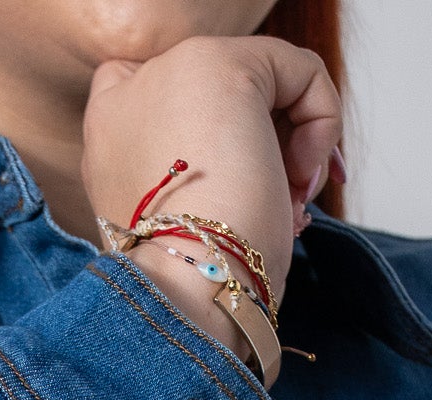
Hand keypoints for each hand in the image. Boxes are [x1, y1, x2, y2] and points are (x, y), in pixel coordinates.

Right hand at [83, 37, 342, 350]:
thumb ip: (199, 185)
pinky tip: (303, 179)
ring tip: (292, 205)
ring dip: (294, 145)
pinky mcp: (224, 68)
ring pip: (263, 81)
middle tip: (284, 204)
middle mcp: (129, 97)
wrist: (183, 298)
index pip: (160, 103)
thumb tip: (269, 174)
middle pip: (221, 96)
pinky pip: (299, 70)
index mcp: (107, 141)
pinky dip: (323, 123)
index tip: (244, 188)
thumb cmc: (192, 288)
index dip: (215, 138)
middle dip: (268, 147)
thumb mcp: (181, 230)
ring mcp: (171, 74)